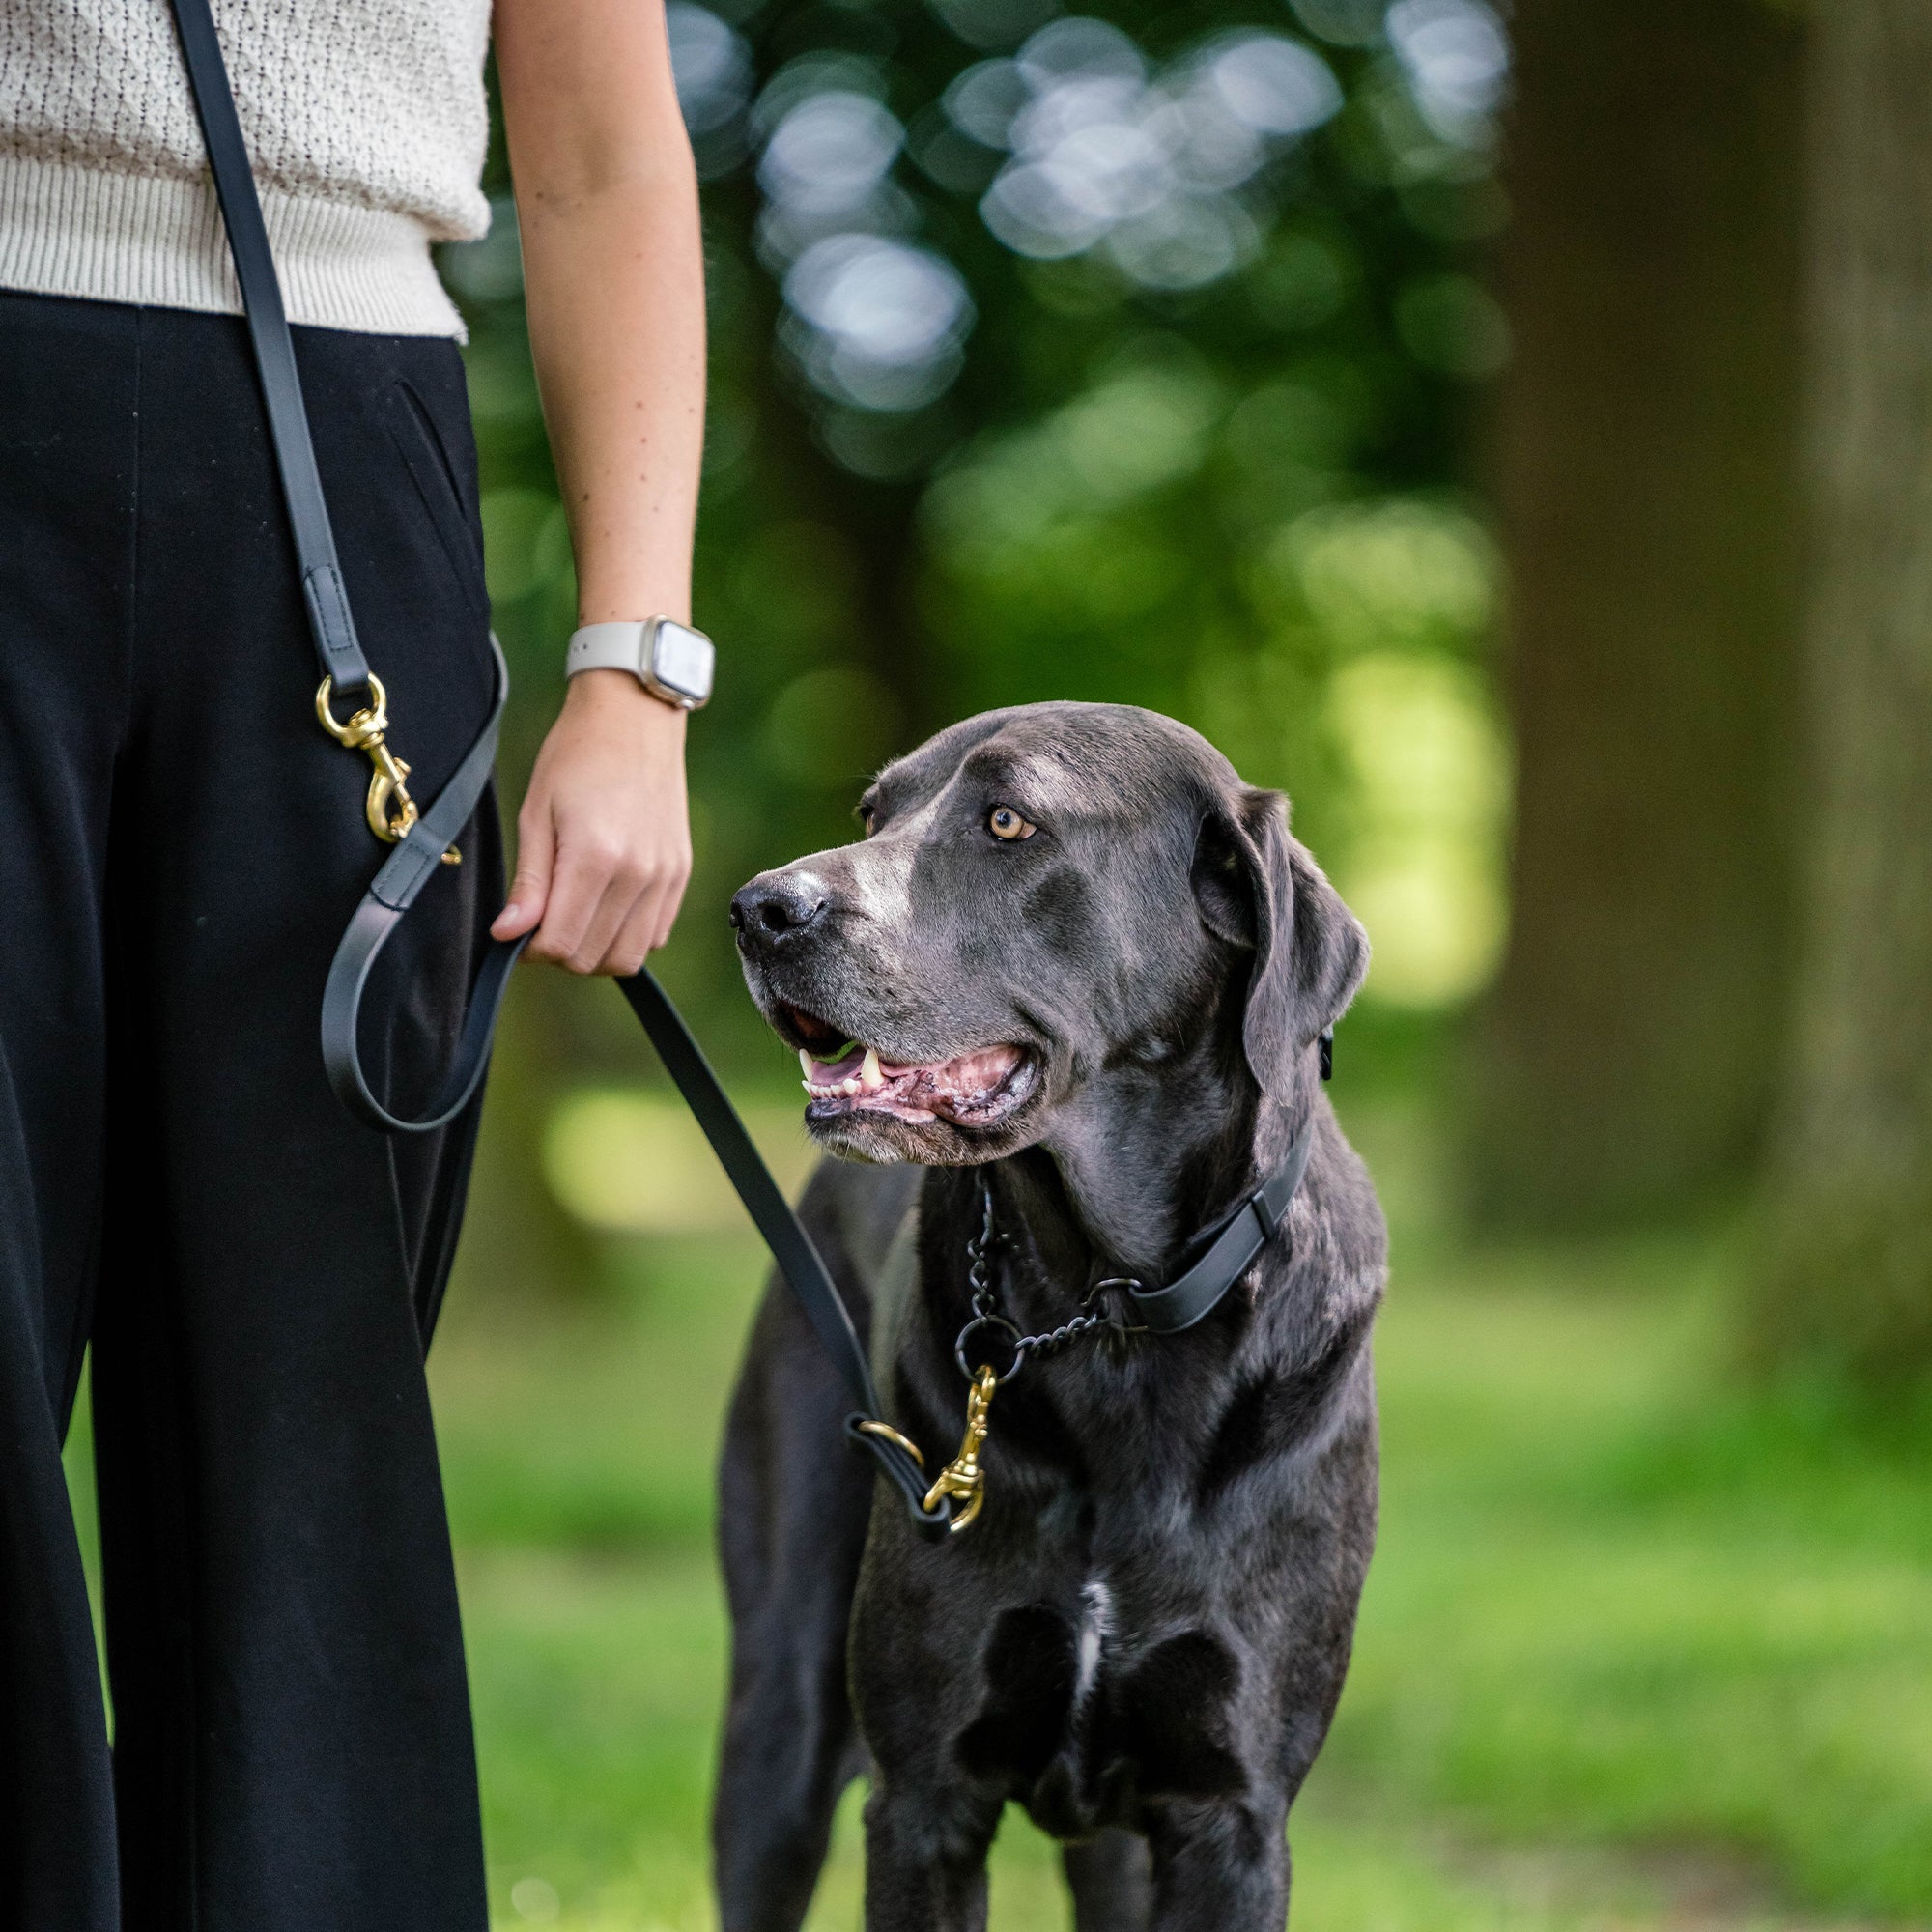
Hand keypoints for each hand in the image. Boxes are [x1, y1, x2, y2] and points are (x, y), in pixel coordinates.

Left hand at [491, 669, 690, 972]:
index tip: (520, 928)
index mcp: (595, 857)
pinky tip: (606, 906)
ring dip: (594, 950)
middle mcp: (638, 874)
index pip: (561, 944)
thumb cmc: (576, 757)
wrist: (634, 719)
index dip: (532, 947)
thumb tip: (508, 935)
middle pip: (593, 958)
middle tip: (544, 920)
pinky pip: (655, 935)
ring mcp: (665, 876)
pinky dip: (626, 936)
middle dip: (560, 952)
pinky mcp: (680, 873)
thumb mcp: (536, 814)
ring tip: (576, 916)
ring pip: (628, 956)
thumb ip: (529, 881)